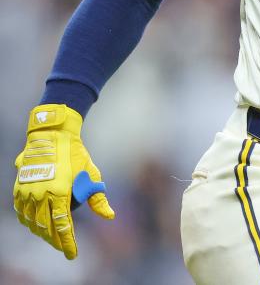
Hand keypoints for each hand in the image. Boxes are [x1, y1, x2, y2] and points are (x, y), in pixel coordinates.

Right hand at [12, 104, 114, 258]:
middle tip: (64, 247)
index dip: (67, 242)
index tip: (73, 254)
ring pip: (31, 222)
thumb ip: (98, 197)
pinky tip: (36, 225)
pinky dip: (28, 221)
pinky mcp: (19, 188)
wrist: (52, 136)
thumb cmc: (76, 155)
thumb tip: (109, 216)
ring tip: (52, 238)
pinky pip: (21, 211)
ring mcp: (26, 191)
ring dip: (42, 233)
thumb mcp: (92, 173)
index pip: (62, 226)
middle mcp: (39, 194)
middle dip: (55, 241)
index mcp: (58, 192)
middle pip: (46, 227)